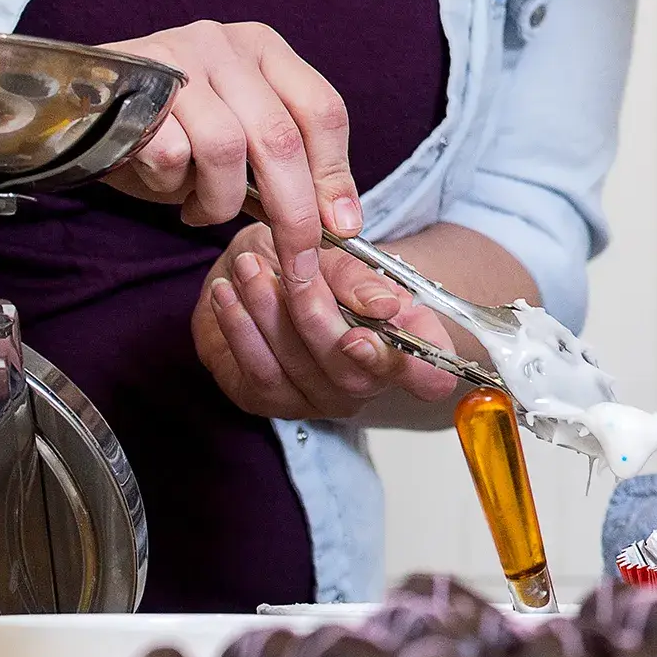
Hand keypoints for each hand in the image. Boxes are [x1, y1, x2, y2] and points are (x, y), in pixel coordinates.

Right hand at [104, 18, 360, 347]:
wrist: (76, 109)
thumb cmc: (169, 128)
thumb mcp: (236, 139)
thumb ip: (283, 169)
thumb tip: (337, 221)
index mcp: (263, 48)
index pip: (322, 110)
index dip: (336, 175)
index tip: (341, 226)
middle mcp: (224, 43)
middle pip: (280, 137)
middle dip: (293, 211)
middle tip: (296, 258)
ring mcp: (176, 59)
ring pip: (226, 149)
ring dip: (220, 200)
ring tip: (202, 208)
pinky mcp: (131, 86)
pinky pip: (170, 154)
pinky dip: (173, 186)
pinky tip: (164, 185)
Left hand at [192, 221, 467, 423]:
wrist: (255, 270)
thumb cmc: (307, 261)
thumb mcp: (335, 254)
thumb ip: (358, 279)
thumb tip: (385, 305)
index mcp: (401, 347)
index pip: (430, 378)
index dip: (414, 370)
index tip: (365, 336)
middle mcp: (366, 383)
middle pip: (352, 373)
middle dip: (315, 313)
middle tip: (291, 267)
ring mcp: (319, 399)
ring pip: (301, 368)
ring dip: (269, 313)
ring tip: (249, 268)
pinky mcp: (271, 402)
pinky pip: (259, 373)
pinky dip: (239, 329)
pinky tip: (226, 295)